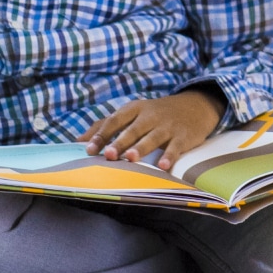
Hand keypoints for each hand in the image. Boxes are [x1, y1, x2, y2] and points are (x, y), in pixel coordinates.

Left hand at [78, 88, 226, 170]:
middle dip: (119, 142)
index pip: (115, 120)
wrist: (195, 106)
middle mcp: (150, 115)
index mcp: (135, 108)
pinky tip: (163, 167)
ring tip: (130, 158)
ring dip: (141, 148)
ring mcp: (167, 126)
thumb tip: (77, 141)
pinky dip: (169, 156)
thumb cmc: (155, 114)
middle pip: (132, 129)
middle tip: (107, 154)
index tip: (89, 149)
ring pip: (152, 137)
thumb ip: (106, 126)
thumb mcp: (133, 113)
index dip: (102, 134)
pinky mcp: (183, 136)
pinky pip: (175, 147)